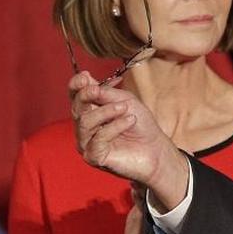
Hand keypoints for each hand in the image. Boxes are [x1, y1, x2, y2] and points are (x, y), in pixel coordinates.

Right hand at [70, 72, 189, 208]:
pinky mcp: (94, 157)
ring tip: (125, 108)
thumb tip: (86, 81)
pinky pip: (97, 139)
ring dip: (106, 111)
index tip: (85, 76)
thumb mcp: (126, 102)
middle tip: (99, 91)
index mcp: (91, 111)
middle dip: (87, 96)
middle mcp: (86, 127)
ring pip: (85, 122)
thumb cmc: (141, 125)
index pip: (75, 96)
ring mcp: (87, 142)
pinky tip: (130, 121)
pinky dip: (114, 127)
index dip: (76, 85)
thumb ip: (105, 93)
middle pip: (76, 108)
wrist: (157, 150)